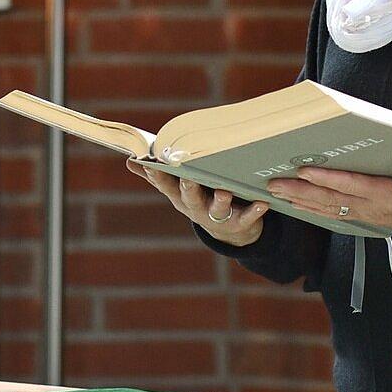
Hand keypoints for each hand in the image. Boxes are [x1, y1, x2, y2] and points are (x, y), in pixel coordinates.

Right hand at [126, 158, 268, 247]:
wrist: (229, 231)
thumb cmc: (200, 200)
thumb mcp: (177, 190)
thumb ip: (155, 175)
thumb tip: (129, 160)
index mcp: (180, 197)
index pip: (165, 185)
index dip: (158, 176)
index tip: (152, 163)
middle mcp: (196, 208)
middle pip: (190, 197)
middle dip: (188, 188)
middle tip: (188, 177)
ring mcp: (217, 217)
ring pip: (217, 208)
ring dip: (220, 200)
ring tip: (224, 191)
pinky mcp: (239, 223)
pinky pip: (247, 218)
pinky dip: (254, 211)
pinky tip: (262, 202)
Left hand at [267, 157, 391, 247]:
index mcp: (386, 196)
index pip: (351, 185)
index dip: (327, 178)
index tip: (304, 170)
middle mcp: (370, 206)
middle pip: (330, 198)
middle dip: (300, 190)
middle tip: (274, 184)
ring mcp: (365, 213)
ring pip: (327, 208)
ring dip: (300, 200)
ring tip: (276, 193)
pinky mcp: (365, 216)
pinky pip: (333, 214)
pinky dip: (312, 209)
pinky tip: (297, 204)